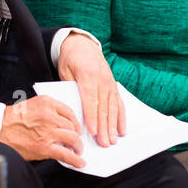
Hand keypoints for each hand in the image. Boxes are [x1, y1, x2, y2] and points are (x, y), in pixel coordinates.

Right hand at [0, 95, 85, 167]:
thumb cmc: (14, 118)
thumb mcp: (33, 105)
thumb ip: (50, 111)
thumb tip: (64, 124)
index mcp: (47, 103)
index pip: (70, 112)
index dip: (76, 122)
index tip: (77, 128)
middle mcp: (50, 116)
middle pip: (73, 126)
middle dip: (77, 135)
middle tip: (77, 141)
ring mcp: (48, 132)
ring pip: (73, 139)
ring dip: (78, 146)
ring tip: (78, 150)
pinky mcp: (45, 147)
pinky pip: (66, 154)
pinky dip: (75, 160)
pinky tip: (79, 162)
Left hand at [57, 32, 124, 146]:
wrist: (82, 43)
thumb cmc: (70, 59)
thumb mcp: (65, 71)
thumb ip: (70, 89)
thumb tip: (74, 111)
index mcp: (87, 76)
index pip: (90, 100)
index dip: (91, 117)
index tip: (92, 131)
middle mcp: (102, 80)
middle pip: (103, 107)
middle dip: (104, 127)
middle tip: (104, 143)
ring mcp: (110, 83)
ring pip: (113, 107)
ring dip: (113, 126)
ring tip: (113, 140)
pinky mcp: (114, 85)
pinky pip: (119, 103)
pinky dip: (121, 117)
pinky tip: (122, 129)